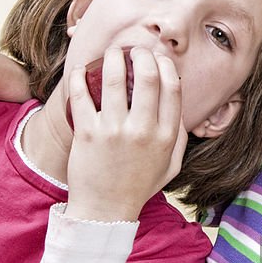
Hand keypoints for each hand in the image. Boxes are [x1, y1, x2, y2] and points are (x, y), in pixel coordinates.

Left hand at [64, 46, 187, 221]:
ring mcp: (115, 131)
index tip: (158, 58)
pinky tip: (80, 70)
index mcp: (167, 136)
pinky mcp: (88, 134)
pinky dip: (79, 77)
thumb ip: (180, 139)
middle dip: (142, 55)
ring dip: (113, 58)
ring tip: (111, 53)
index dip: (166, 65)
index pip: (173, 88)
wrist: (105, 211)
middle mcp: (144, 130)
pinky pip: (82, 95)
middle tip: (134, 51)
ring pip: (114, 79)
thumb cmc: (138, 187)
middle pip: (148, 76)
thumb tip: (181, 112)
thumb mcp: (170, 166)